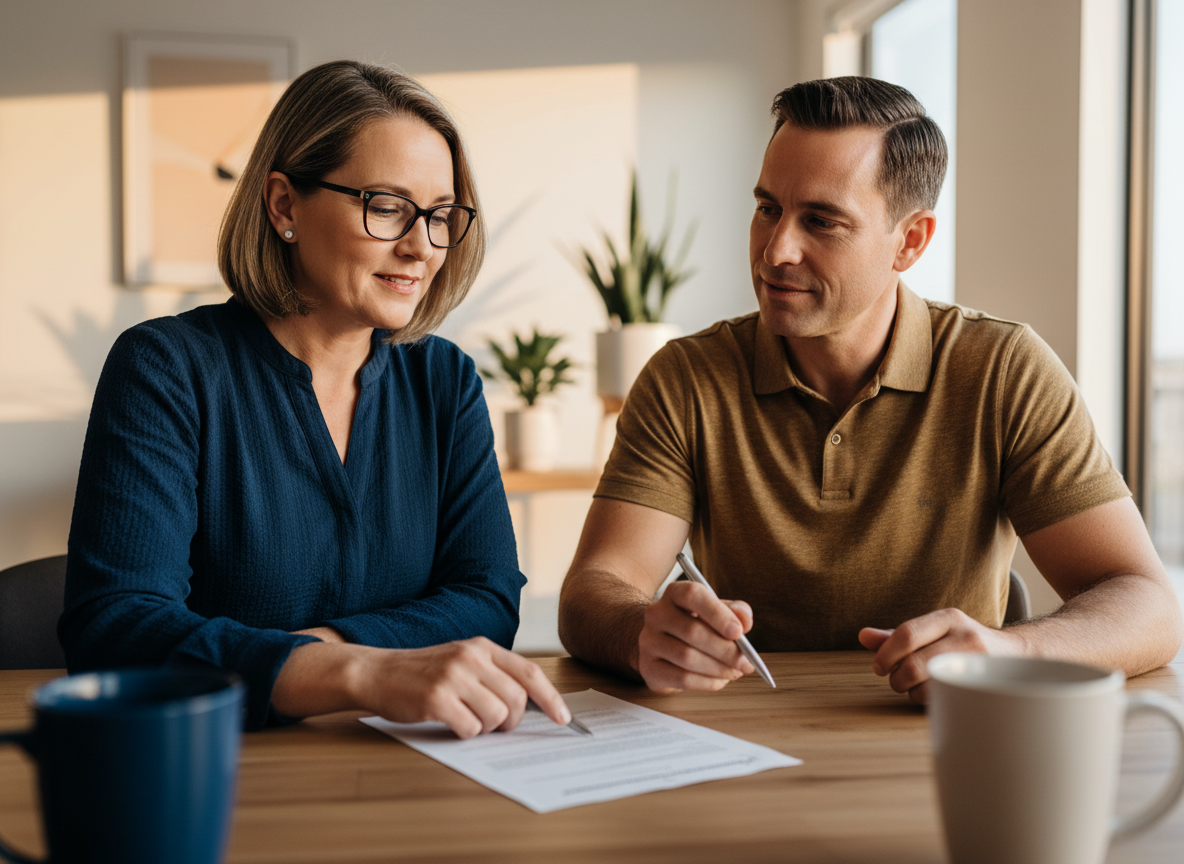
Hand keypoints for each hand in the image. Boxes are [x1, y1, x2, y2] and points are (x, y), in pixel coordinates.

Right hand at [354, 637, 571, 738]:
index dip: (551, 698)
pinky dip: (465, 733)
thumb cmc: (423, 672)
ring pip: (495, 716)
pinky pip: (469, 728)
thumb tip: (530, 705)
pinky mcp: (436, 699)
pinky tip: (451, 723)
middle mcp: (471, 658)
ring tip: (467, 720)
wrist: (377, 672)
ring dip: (485, 728)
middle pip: (516, 700)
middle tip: (497, 726)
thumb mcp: (462, 661)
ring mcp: (453, 677)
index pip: (529, 673)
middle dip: (511, 721)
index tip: (564, 718)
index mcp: (482, 647)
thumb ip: (493, 674)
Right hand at [637, 580, 754, 691]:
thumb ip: (734, 612)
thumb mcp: (715, 612)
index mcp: (674, 593)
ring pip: (688, 657)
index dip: (717, 613)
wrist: (661, 645)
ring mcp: (648, 641)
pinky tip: (719, 680)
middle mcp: (656, 614)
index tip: (739, 632)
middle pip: (693, 631)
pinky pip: (682, 678)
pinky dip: (707, 682)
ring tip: (735, 671)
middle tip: (746, 662)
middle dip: (726, 650)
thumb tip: (745, 621)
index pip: (693, 595)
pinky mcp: (648, 667)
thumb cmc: (694, 625)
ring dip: (719, 668)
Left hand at [858, 609, 1021, 704]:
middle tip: (895, 680)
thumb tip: (862, 636)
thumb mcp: (932, 632)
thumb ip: (896, 636)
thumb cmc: (961, 644)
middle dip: (896, 677)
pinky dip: (929, 700)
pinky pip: (944, 698)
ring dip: (912, 691)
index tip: (878, 667)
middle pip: (914, 663)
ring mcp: (978, 661)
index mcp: (948, 618)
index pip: (906, 634)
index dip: (886, 654)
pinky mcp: (984, 684)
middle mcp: (965, 636)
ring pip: (927, 685)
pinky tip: (933, 693)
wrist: (1014, 656)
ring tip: (915, 686)